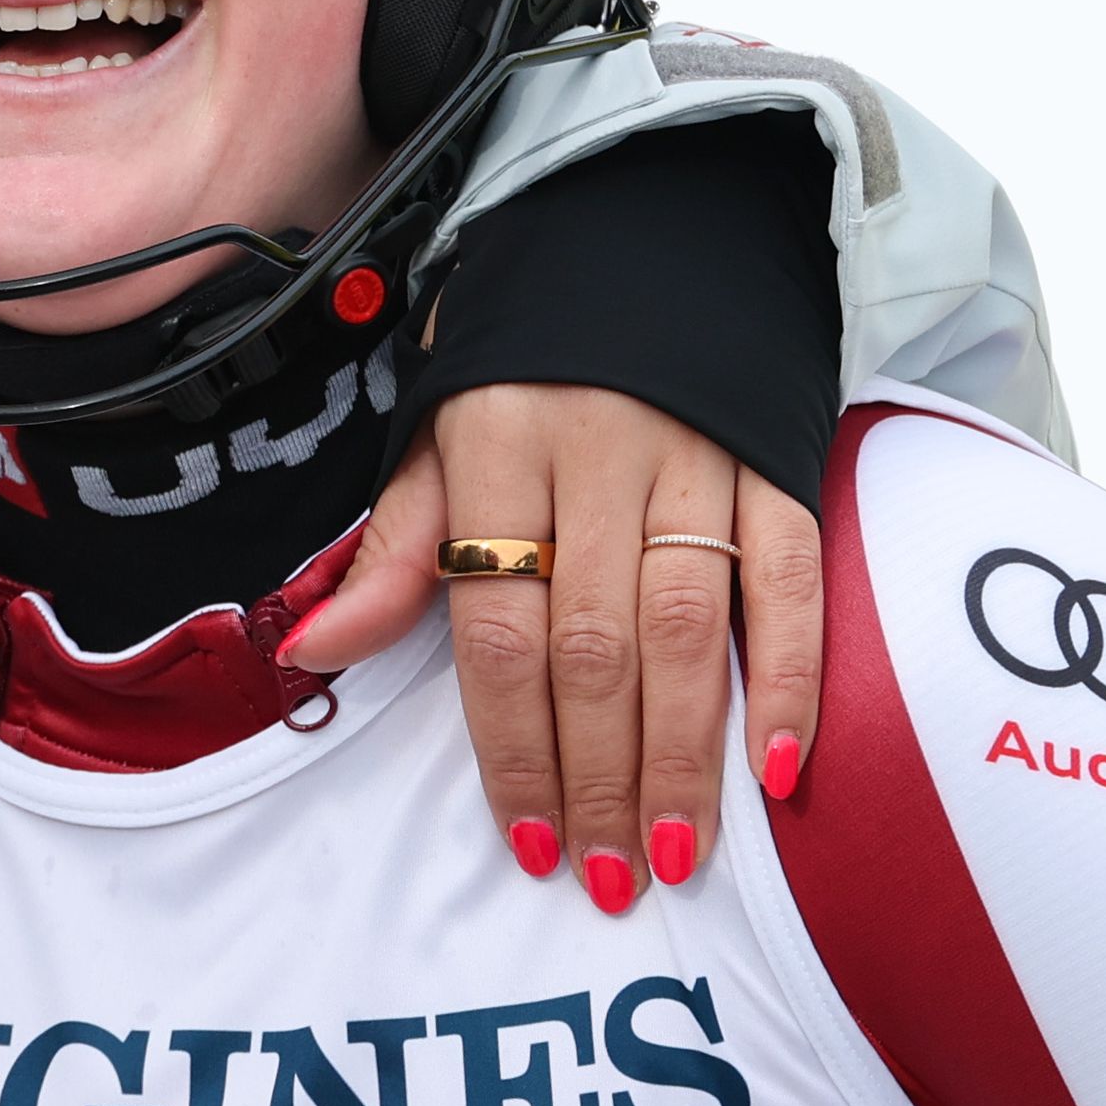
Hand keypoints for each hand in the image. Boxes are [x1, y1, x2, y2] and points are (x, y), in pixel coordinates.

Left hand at [289, 384, 822, 909]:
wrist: (636, 230)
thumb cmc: (518, 357)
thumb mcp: (435, 434)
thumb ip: (394, 551)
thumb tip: (313, 652)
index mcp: (497, 448)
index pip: (498, 623)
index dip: (512, 741)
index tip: (527, 838)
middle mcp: (597, 455)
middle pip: (597, 643)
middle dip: (599, 774)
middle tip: (608, 874)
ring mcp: (696, 458)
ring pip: (691, 625)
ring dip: (687, 753)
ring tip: (677, 852)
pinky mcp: (776, 459)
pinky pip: (793, 578)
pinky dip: (791, 676)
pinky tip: (780, 768)